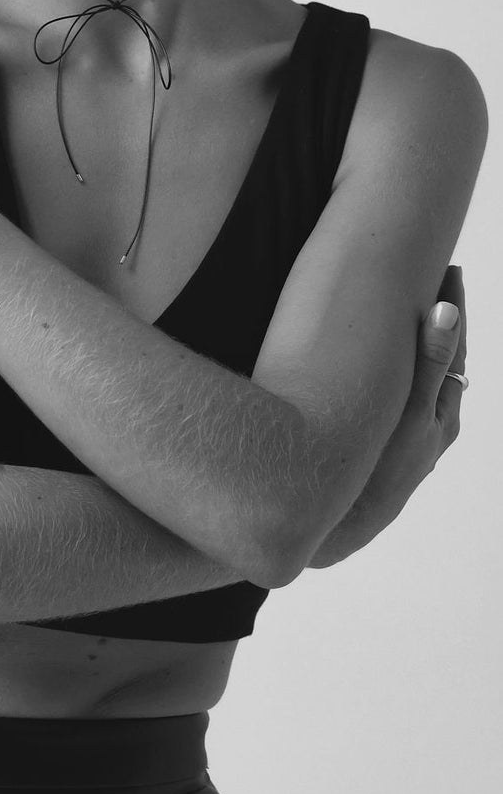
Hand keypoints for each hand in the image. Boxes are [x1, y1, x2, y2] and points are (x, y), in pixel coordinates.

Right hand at [348, 266, 466, 519]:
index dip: (453, 305)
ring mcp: (405, 438)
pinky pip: (392, 394)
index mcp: (442, 414)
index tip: (450, 267)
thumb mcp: (409, 411)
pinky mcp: (381, 446)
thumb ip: (429, 363)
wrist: (338, 525)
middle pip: (442, 362)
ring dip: (414, 345)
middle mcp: (430, 427)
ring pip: (415, 380)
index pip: (456, 347)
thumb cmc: (376, 471)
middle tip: (434, 280)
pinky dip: (392, 369)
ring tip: (407, 311)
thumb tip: (449, 312)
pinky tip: (372, 364)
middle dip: (438, 322)